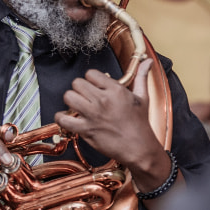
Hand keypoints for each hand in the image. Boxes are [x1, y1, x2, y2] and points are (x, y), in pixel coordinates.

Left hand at [56, 59, 165, 176]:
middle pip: (77, 83)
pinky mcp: (86, 129)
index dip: (90, 79)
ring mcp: (93, 115)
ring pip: (69, 96)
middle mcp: (103, 100)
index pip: (91, 73)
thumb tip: (147, 62)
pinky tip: (67, 118)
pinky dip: (61, 118)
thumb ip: (141, 76)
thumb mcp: (142, 97)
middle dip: (79, 89)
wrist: (139, 147)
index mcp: (115, 90)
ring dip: (71, 100)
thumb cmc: (140, 123)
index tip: (94, 86)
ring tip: (77, 105)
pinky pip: (64, 119)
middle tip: (85, 96)